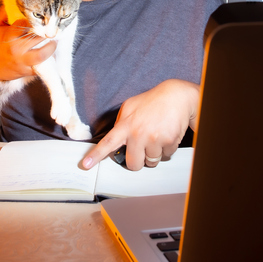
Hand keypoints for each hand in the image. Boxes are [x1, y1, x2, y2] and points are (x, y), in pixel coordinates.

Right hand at [0, 7, 56, 81]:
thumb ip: (4, 13)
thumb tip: (13, 0)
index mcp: (10, 36)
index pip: (26, 25)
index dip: (36, 21)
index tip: (44, 17)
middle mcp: (17, 49)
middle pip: (37, 38)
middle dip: (47, 32)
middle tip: (54, 28)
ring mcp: (22, 61)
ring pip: (42, 54)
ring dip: (51, 47)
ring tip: (54, 41)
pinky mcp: (25, 71)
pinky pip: (40, 67)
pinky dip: (48, 61)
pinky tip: (51, 54)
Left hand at [82, 79, 199, 170]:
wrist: (176, 96)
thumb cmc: (152, 102)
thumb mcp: (130, 107)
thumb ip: (121, 123)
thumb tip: (116, 139)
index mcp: (125, 125)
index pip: (107, 143)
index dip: (96, 155)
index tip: (85, 165)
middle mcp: (137, 134)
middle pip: (133, 164)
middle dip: (138, 161)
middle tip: (143, 149)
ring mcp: (153, 139)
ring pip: (152, 162)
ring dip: (154, 154)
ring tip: (157, 136)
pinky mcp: (168, 142)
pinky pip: (166, 156)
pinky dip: (167, 149)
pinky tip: (167, 134)